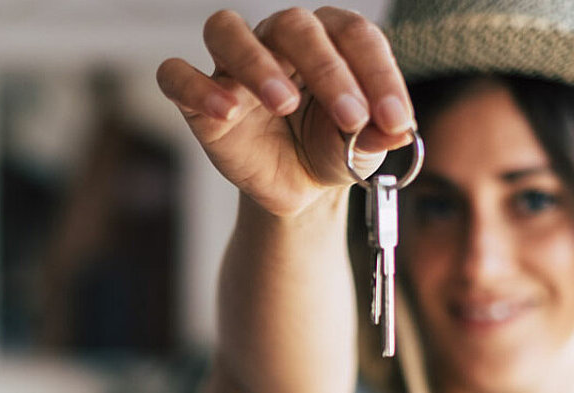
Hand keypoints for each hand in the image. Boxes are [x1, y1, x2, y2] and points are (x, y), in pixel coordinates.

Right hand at [156, 7, 415, 218]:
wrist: (297, 185)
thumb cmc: (330, 148)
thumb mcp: (362, 149)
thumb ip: (378, 136)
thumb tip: (396, 133)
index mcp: (328, 37)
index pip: (354, 35)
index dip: (378, 75)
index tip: (394, 121)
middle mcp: (278, 38)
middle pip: (294, 27)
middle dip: (328, 71)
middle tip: (351, 118)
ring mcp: (233, 64)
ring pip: (227, 30)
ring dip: (256, 62)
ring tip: (285, 103)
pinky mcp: (198, 98)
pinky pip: (177, 75)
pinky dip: (197, 88)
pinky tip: (227, 111)